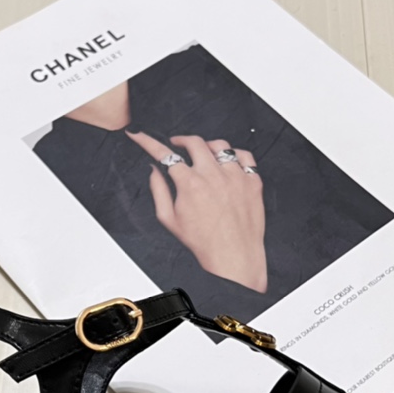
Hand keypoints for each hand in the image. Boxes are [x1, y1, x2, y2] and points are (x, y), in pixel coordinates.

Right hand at [126, 131, 266, 292]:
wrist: (234, 256)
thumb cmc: (203, 242)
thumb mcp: (170, 219)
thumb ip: (159, 190)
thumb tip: (154, 170)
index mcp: (190, 184)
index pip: (165, 154)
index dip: (149, 142)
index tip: (141, 136)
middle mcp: (214, 175)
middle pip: (194, 141)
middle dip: (181, 140)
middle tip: (177, 145)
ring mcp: (235, 176)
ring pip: (220, 145)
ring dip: (208, 146)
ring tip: (204, 156)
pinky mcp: (252, 181)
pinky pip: (244, 156)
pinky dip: (234, 155)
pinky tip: (228, 163)